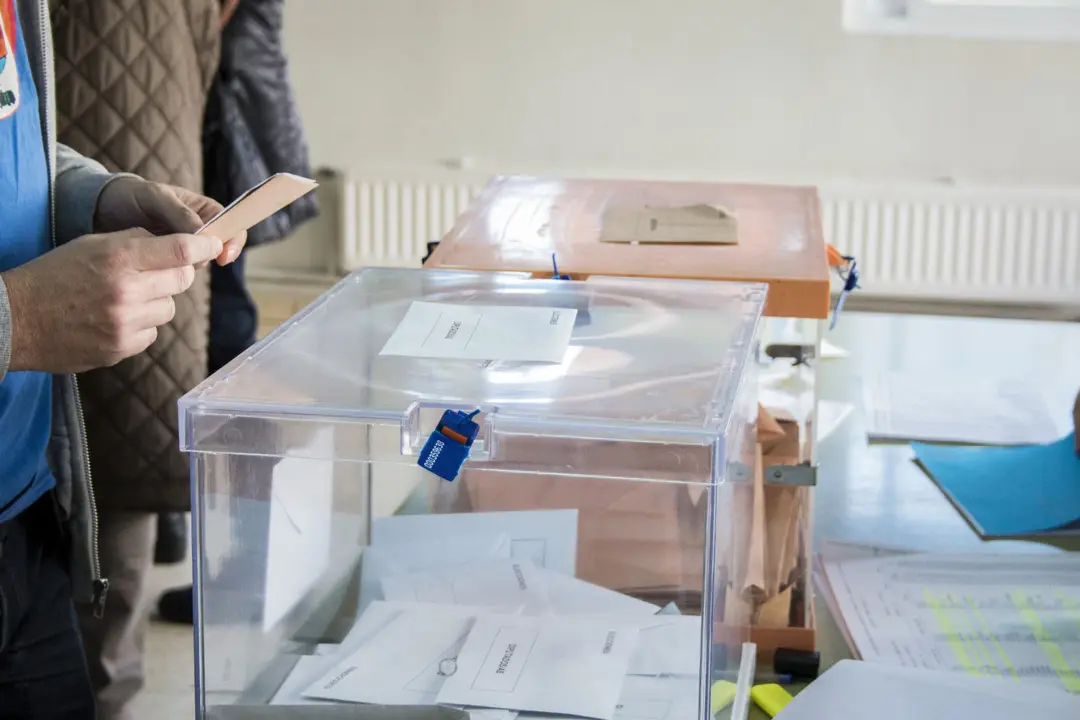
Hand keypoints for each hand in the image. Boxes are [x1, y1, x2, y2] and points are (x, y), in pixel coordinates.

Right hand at [2, 229, 223, 372]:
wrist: (15, 319)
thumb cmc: (53, 275)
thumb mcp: (91, 245)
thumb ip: (136, 243)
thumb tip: (178, 245)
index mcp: (118, 258)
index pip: (179, 250)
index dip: (203, 247)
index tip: (213, 246)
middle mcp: (126, 291)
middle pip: (182, 280)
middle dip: (175, 274)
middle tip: (154, 273)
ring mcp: (124, 323)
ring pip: (168, 309)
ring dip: (155, 302)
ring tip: (122, 299)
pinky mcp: (121, 348)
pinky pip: (151, 333)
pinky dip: (140, 326)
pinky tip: (113, 319)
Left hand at [94, 176, 246, 265]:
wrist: (100, 209)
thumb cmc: (131, 195)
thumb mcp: (154, 197)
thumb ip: (179, 213)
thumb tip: (203, 236)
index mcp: (203, 210)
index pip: (232, 225)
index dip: (233, 241)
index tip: (223, 256)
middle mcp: (198, 231)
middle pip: (218, 249)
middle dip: (208, 258)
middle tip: (191, 263)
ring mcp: (184, 249)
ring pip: (199, 264)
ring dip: (188, 268)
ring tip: (166, 265)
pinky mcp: (167, 264)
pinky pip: (179, 274)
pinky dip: (172, 276)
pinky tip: (157, 274)